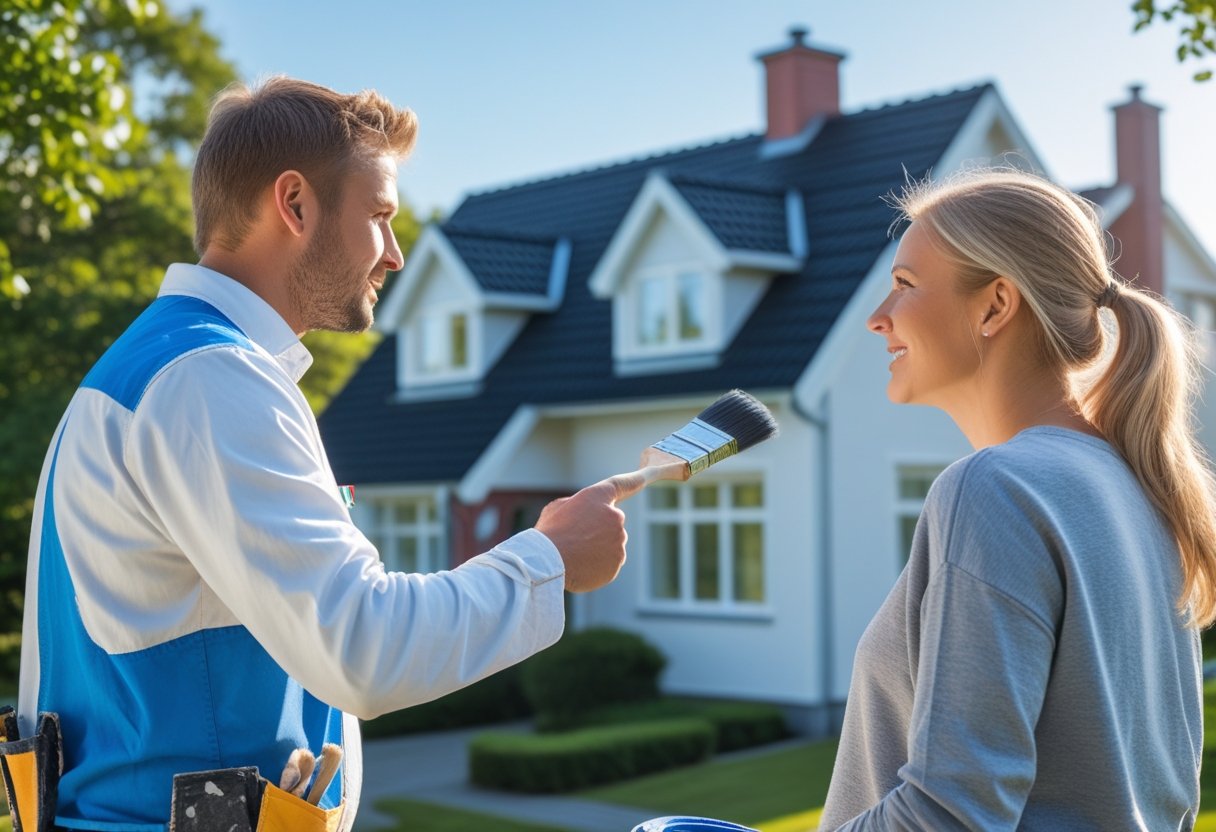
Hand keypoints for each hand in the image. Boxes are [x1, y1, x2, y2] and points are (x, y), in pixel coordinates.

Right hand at [535, 470, 646, 592]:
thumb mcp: (557, 509)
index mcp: (598, 497)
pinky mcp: (617, 562)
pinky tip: (580, 566)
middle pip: (611, 523)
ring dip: (597, 548)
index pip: (620, 485)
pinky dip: (597, 565)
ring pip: (610, 544)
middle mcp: (614, 516)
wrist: (546, 562)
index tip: (648, 475)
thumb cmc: (549, 533)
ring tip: (575, 554)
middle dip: (598, 529)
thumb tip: (585, 514)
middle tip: (576, 538)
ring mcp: (618, 541)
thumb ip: (578, 506)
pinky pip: (609, 562)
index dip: (634, 479)